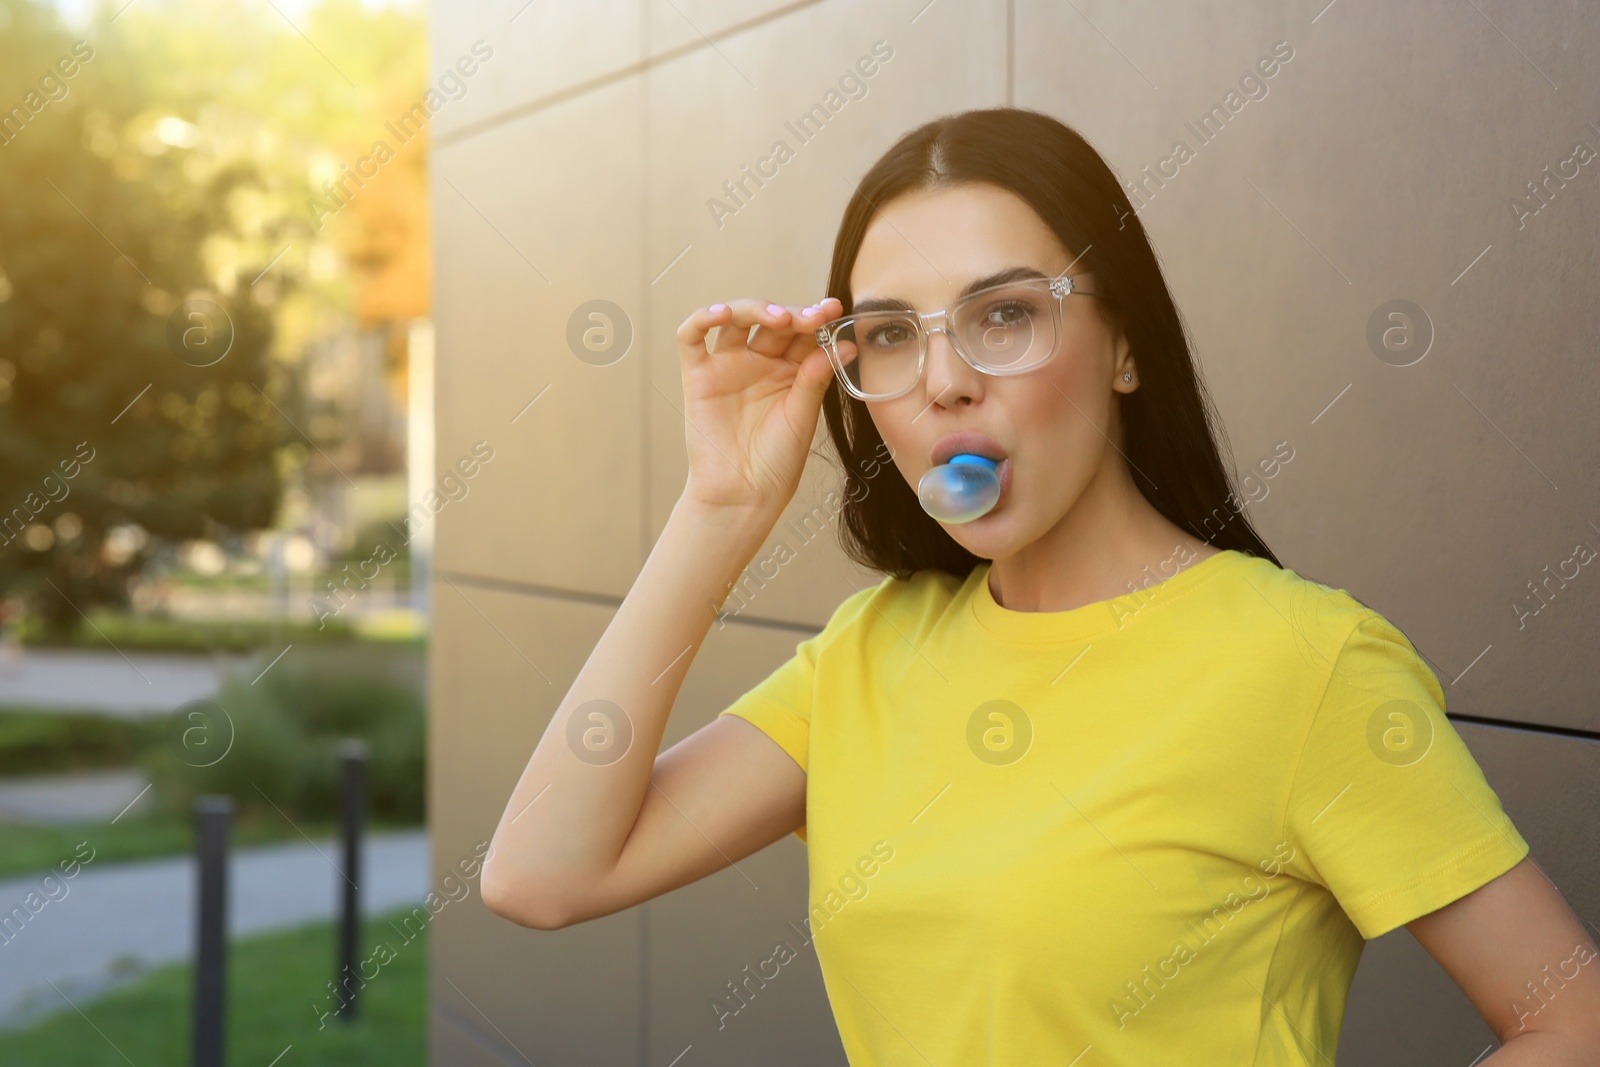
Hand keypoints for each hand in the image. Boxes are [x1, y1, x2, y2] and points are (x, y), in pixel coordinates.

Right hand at [673, 296, 842, 514]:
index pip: (802, 333)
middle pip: (771, 322)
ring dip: (755, 309)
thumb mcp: (803, 415)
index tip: (834, 310)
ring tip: (777, 317)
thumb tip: (846, 345)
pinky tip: (722, 314)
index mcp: (789, 371)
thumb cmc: (776, 462)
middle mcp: (758, 363)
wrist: (743, 495)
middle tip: (811, 318)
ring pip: (735, 320)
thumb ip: (816, 377)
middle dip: (792, 314)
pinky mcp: (698, 376)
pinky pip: (692, 338)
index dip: (817, 318)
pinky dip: (702, 318)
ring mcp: (727, 367)